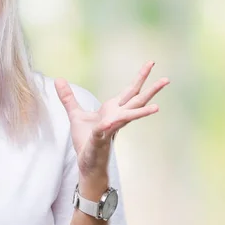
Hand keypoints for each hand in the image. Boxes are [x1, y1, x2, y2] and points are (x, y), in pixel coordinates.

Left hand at [55, 61, 168, 188]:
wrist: (86, 162)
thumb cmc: (85, 139)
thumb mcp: (74, 114)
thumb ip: (68, 98)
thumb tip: (58, 79)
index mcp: (113, 109)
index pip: (130, 90)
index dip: (140, 77)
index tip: (151, 63)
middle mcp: (116, 118)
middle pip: (136, 100)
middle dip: (151, 90)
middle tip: (166, 79)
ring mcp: (110, 129)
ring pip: (128, 117)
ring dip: (142, 112)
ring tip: (157, 108)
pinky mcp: (100, 141)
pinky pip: (102, 132)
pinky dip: (105, 127)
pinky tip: (107, 123)